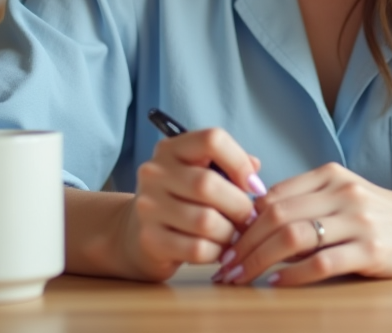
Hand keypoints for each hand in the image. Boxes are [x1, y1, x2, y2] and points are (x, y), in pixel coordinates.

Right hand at [120, 127, 262, 280]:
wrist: (137, 234)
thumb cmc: (181, 200)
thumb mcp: (201, 174)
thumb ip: (229, 166)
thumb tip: (254, 168)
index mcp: (171, 149)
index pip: (212, 140)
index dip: (240, 162)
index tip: (252, 185)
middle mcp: (155, 172)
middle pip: (209, 184)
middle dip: (240, 206)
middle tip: (248, 218)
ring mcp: (149, 206)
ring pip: (206, 220)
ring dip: (230, 232)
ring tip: (233, 235)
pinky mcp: (150, 239)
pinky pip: (197, 248)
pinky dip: (216, 252)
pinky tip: (217, 249)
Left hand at [213, 162, 391, 286]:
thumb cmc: (376, 214)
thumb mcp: (340, 195)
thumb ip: (303, 201)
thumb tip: (252, 221)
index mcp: (329, 176)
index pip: (273, 195)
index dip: (242, 221)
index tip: (224, 242)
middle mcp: (341, 193)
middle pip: (277, 216)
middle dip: (244, 244)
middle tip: (225, 266)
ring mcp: (357, 221)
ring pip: (294, 237)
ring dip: (260, 260)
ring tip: (242, 277)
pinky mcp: (370, 249)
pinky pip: (322, 262)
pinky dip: (293, 275)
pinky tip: (276, 283)